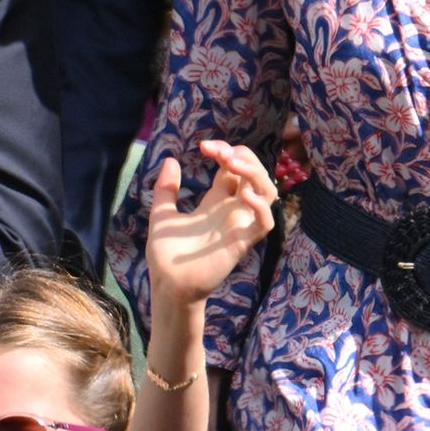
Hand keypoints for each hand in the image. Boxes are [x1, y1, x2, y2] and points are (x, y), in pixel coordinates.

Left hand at [147, 141, 275, 303]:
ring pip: (267, 193)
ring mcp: (239, 225)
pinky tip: (243, 195)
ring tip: (233, 163)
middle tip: (220, 152)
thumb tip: (171, 161)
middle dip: (242, 156)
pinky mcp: (242, 243)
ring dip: (256, 173)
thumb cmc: (166, 254)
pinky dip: (261, 207)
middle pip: (254, 175)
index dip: (226, 152)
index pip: (234, 168)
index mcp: (216, 202)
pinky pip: (265, 223)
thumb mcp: (161, 214)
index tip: (205, 147)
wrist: (168, 283)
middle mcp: (231, 210)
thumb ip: (166, 189)